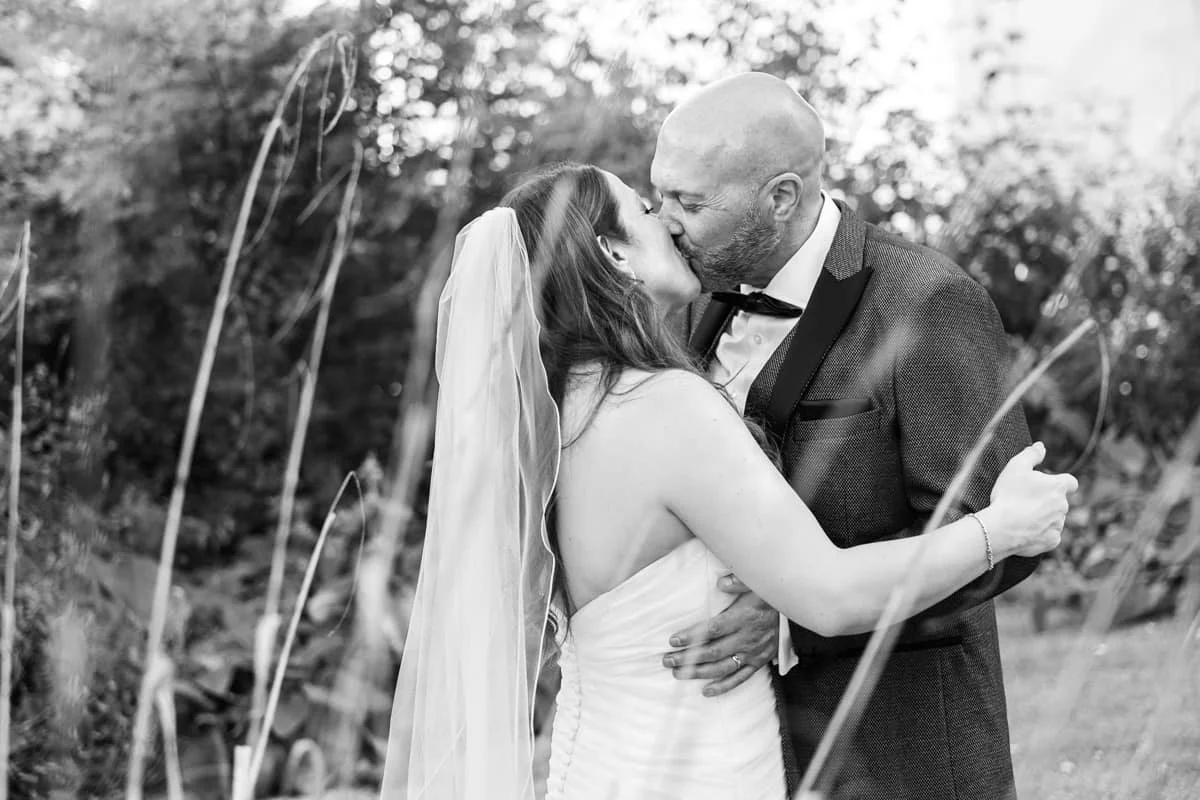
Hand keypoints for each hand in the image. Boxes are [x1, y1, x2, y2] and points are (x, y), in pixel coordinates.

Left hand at [661, 578, 777, 696]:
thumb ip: (739, 581)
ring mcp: (753, 653)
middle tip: (667, 660)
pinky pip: (740, 678)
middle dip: (687, 657)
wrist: (794, 611)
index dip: (692, 636)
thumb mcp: (756, 583)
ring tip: (678, 673)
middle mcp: (747, 638)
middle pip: (712, 652)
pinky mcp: (759, 662)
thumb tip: (721, 582)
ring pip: (722, 667)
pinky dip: (723, 686)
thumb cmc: (769, 595)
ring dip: (698, 672)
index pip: (712, 630)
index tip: (673, 640)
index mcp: (743, 618)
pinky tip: (706, 691)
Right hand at [982, 442, 1078, 558]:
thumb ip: (1031, 454)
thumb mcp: (1015, 467)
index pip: (1070, 482)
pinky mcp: (1052, 541)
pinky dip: (1040, 533)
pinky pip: (1049, 535)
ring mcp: (1058, 525)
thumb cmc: (1008, 496)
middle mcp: (1063, 506)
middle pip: (1059, 501)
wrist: (1001, 528)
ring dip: (1044, 517)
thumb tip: (1041, 446)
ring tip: (1022, 516)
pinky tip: (1025, 530)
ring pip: (1055, 519)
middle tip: (1025, 501)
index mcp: (1058, 487)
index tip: (1046, 485)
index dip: (1060, 482)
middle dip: (1047, 501)